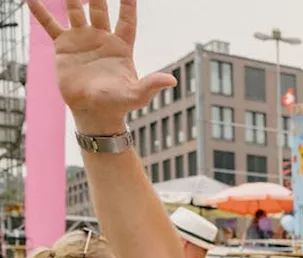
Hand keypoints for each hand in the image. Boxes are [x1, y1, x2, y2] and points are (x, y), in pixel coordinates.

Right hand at [30, 0, 178, 134]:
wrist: (93, 112)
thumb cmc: (118, 104)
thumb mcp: (136, 95)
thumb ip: (151, 85)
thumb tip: (172, 81)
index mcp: (121, 47)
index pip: (127, 20)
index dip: (128, 4)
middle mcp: (102, 39)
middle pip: (100, 10)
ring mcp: (82, 40)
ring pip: (76, 12)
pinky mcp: (64, 47)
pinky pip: (50, 25)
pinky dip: (40, 11)